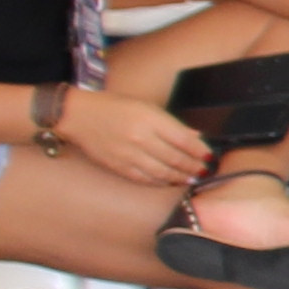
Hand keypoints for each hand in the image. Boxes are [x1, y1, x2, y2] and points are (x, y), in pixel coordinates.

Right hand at [61, 93, 210, 187]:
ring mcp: (129, 155)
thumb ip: (171, 123)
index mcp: (149, 119)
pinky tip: (170, 181)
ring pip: (163, 172)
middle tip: (204, 169)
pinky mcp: (119, 167)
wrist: (79, 116)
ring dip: (181, 177)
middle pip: (176, 158)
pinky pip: (145, 179)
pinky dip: (161, 182)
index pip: (183, 139)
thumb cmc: (114, 107)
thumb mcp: (146, 107)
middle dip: (194, 166)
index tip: (209, 155)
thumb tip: (195, 136)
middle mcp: (140, 138)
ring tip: (192, 178)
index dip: (199, 150)